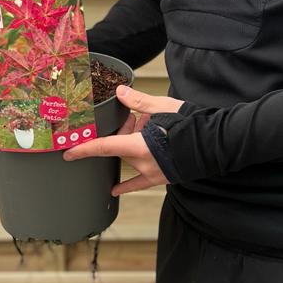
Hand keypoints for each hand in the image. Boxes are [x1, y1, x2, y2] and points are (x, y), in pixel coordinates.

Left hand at [63, 84, 182, 195]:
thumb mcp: (162, 106)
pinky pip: (139, 182)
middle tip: (132, 116)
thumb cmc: (189, 124)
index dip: (83, 148)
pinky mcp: (162, 177)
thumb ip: (138, 101)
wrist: (214, 143)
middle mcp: (143, 162)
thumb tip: (119, 92)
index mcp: (139, 146)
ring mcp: (152, 172)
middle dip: (121, 132)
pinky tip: (114, 191)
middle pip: (119, 148)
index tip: (67, 152)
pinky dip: (126, 186)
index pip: (104, 147)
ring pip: (129, 159)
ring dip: (129, 146)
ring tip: (143, 128)